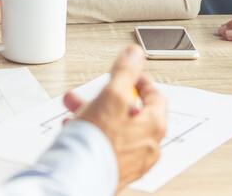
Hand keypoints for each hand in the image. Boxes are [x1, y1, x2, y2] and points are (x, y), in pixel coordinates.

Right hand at [64, 46, 166, 189]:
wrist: (79, 178)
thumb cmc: (99, 144)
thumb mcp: (112, 96)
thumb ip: (125, 72)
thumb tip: (135, 54)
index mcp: (154, 126)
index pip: (155, 95)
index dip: (141, 80)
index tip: (130, 72)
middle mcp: (148, 146)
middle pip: (134, 112)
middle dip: (111, 96)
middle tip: (98, 90)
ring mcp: (132, 160)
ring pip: (117, 127)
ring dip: (98, 112)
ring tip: (77, 107)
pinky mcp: (115, 170)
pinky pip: (108, 144)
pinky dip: (94, 132)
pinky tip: (75, 128)